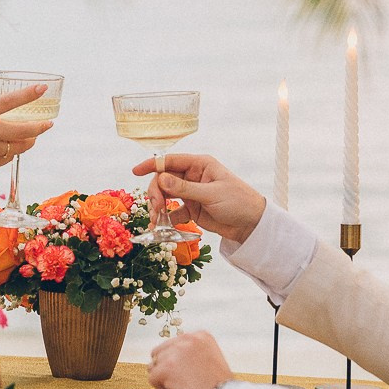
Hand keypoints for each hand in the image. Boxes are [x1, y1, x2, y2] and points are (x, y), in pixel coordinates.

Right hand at [0, 79, 56, 169]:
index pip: (9, 102)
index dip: (27, 95)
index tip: (41, 88)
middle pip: (23, 131)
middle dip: (40, 127)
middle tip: (48, 123)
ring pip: (19, 147)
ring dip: (29, 140)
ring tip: (33, 135)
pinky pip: (8, 158)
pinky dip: (13, 151)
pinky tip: (13, 147)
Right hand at [129, 153, 266, 245]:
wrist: (252, 224)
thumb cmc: (238, 202)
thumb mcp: (211, 194)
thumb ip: (185, 189)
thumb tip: (161, 179)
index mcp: (200, 165)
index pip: (170, 161)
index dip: (152, 164)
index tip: (136, 171)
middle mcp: (193, 176)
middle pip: (164, 179)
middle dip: (156, 192)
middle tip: (156, 207)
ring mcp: (191, 193)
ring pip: (166, 195)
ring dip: (158, 206)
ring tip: (157, 220)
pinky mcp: (192, 209)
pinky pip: (173, 212)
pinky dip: (166, 219)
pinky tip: (161, 228)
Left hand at [149, 331, 234, 388]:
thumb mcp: (211, 360)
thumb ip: (192, 354)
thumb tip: (170, 358)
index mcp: (201, 336)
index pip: (174, 345)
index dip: (179, 364)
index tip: (194, 375)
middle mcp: (188, 339)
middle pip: (160, 353)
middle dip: (168, 370)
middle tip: (186, 383)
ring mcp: (175, 353)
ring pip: (154, 366)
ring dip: (164, 379)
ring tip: (184, 388)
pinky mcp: (166, 368)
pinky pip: (152, 378)